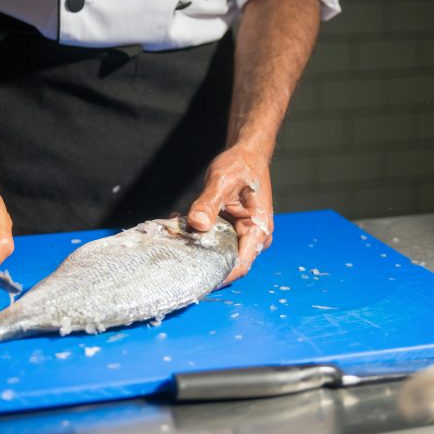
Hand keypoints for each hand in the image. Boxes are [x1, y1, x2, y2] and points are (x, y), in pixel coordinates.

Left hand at [188, 146, 273, 283]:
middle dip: (202, 259)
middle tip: (177, 253)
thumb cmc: (241, 165)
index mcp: (258, 229)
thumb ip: (208, 204)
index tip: (196, 280)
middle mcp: (253, 236)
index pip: (240, 264)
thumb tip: (196, 224)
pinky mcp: (232, 229)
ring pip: (218, 250)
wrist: (247, 154)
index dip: (220, 276)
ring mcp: (242, 234)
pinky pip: (214, 239)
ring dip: (197, 245)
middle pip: (227, 261)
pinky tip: (181, 222)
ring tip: (176, 233)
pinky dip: (198, 233)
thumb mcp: (221, 182)